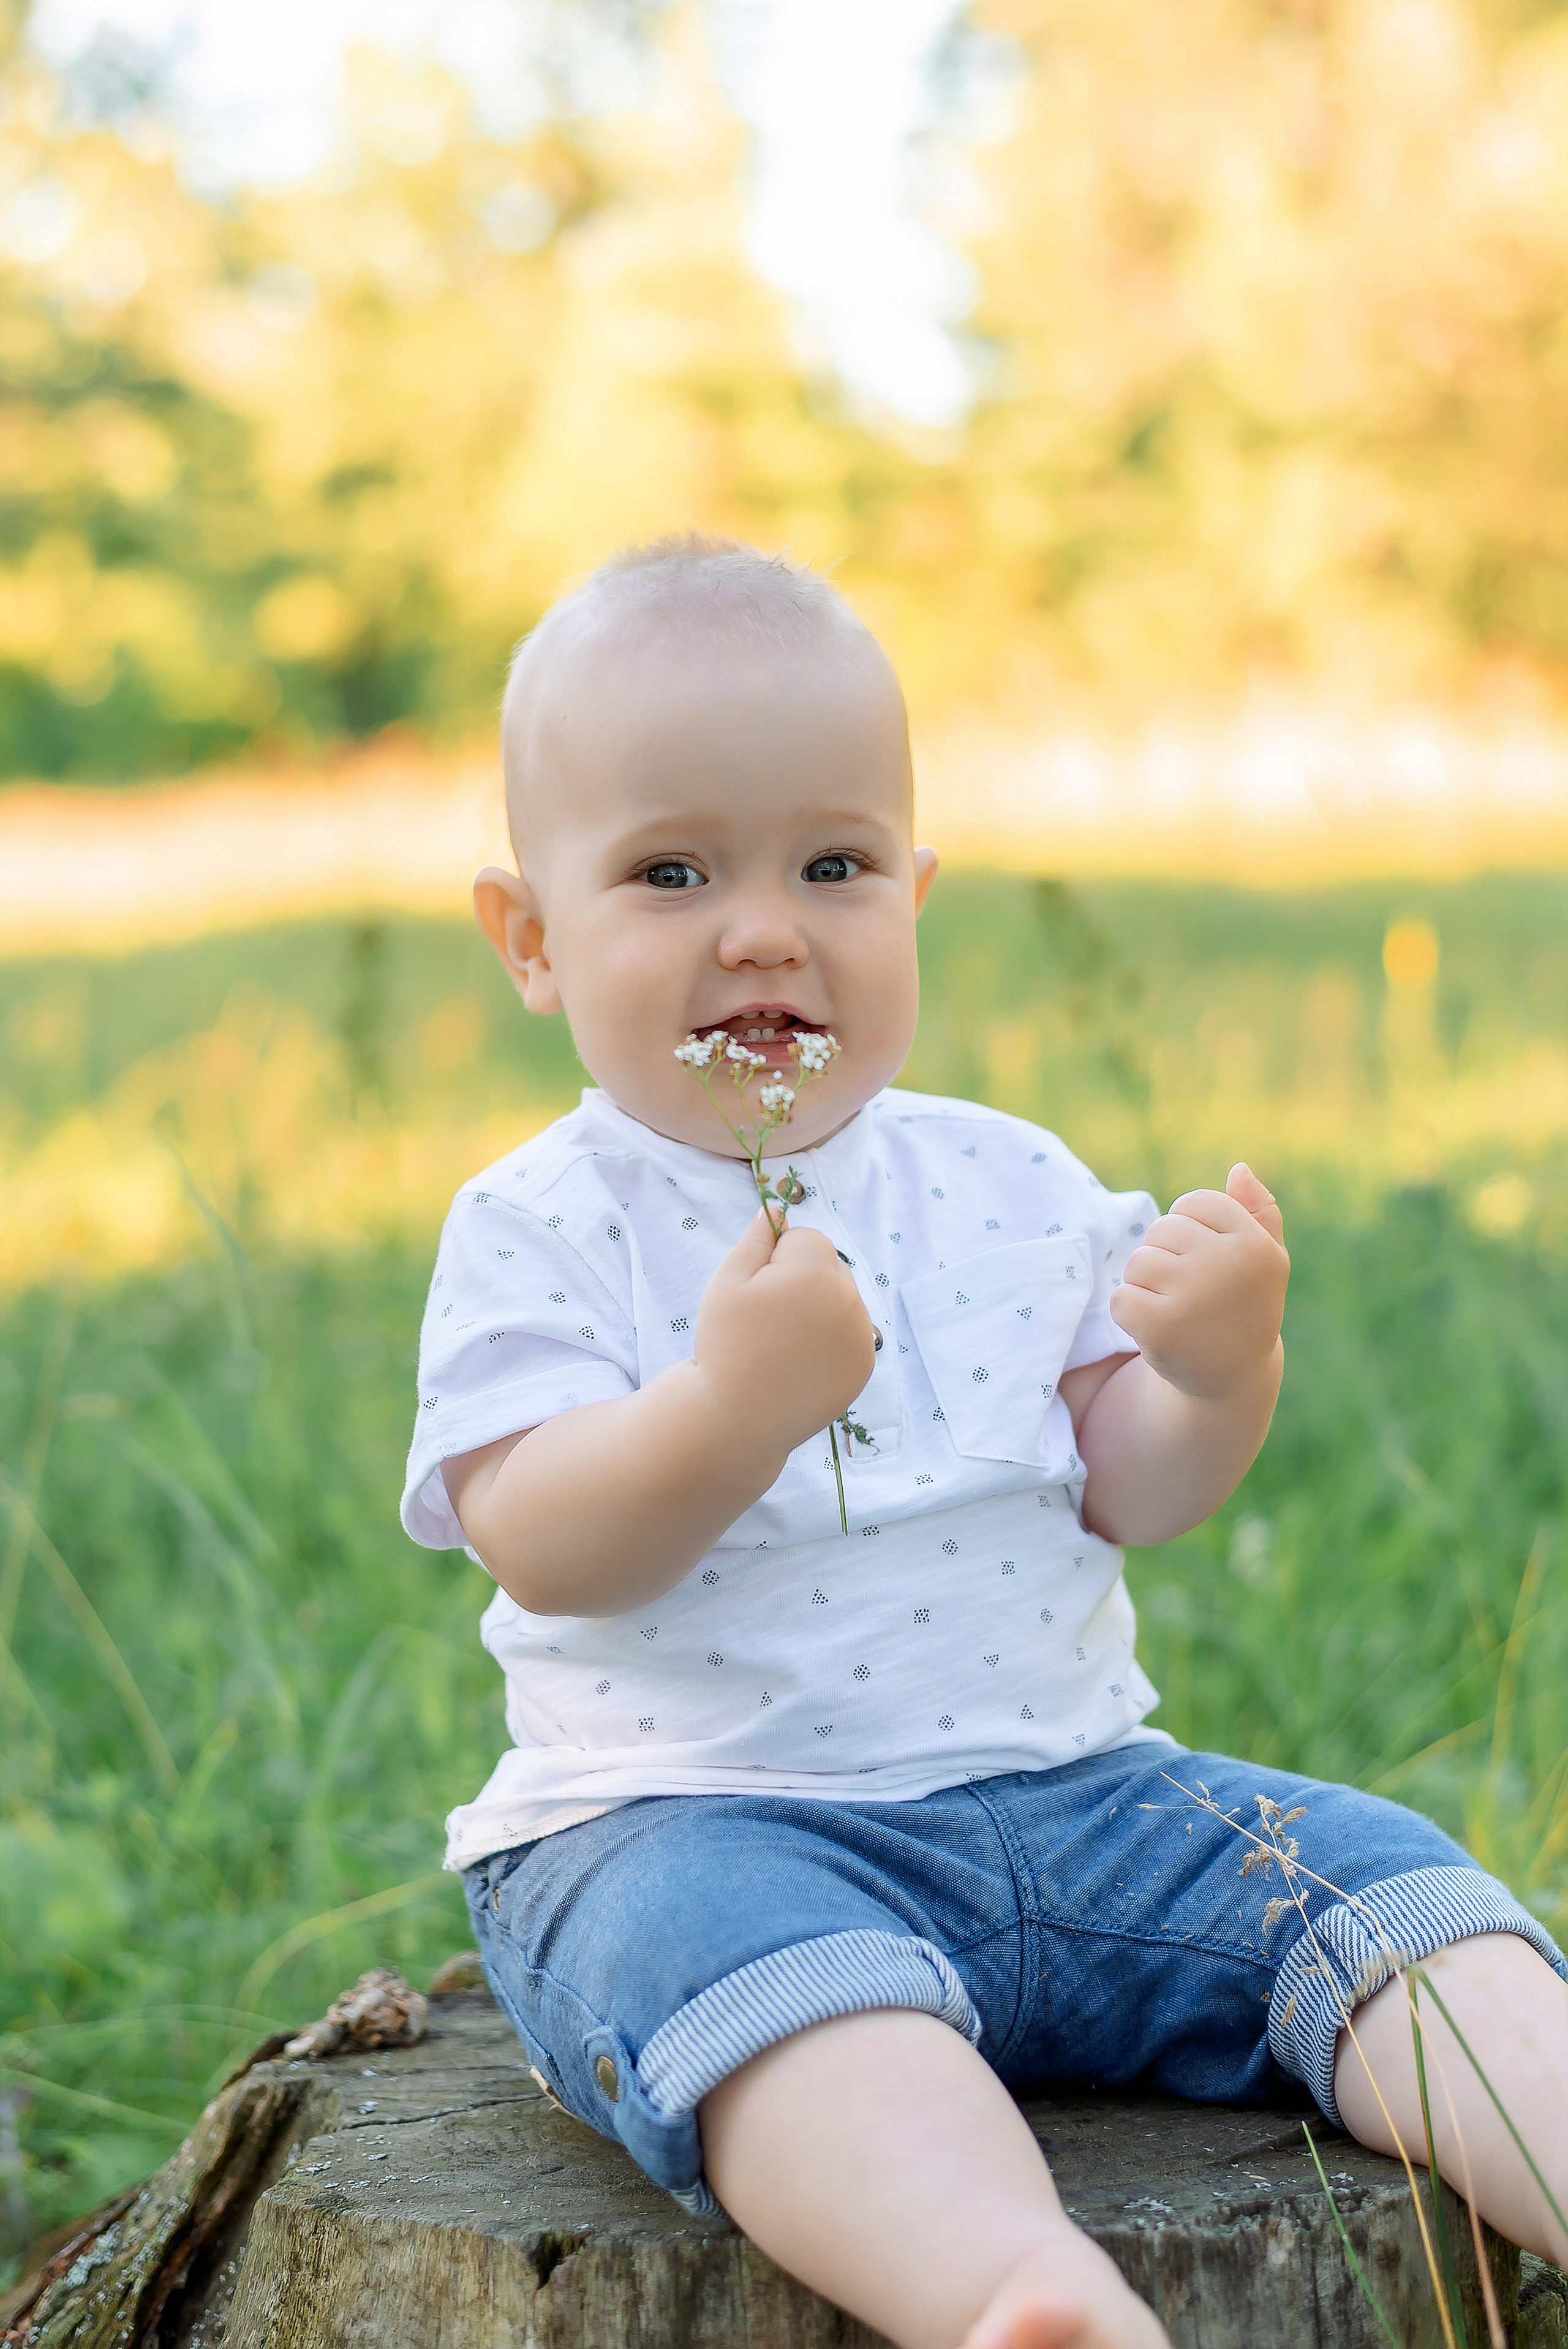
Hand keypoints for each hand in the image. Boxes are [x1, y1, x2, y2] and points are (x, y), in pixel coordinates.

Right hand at [694, 1210, 876, 1460]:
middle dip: (803, 1281)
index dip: (776, 1260)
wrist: (739, 1418)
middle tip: (770, 1321)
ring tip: (785, 1344)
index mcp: (816, 1272)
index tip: (759, 1294)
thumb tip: (775, 1210)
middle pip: (829, 1267)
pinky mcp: (866, 1364)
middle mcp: (850, 1299)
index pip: (806, 1239)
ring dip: (820, 1310)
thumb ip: (755, 1241)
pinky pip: (852, 1333)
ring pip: (842, 1300)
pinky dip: (832, 1340)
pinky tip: (802, 1362)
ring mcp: (863, 1335)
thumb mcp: (726, 1284)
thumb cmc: (726, 1345)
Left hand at [1107, 1164, 1287, 1401]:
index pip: (1194, 1203)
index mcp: (1254, 1241)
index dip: (1188, 1230)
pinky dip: (1130, 1314)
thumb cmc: (1243, 1307)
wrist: (1232, 1380)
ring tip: (1175, 1309)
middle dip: (1166, 1258)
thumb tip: (1239, 1169)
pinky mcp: (1162, 1326)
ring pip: (1138, 1261)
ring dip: (1146, 1286)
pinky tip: (1158, 1331)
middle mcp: (1229, 1264)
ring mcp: (1195, 1295)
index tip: (1206, 1262)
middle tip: (1192, 1294)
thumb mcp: (1263, 1260)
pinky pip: (1121, 1298)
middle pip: (1162, 1229)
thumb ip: (1256, 1212)